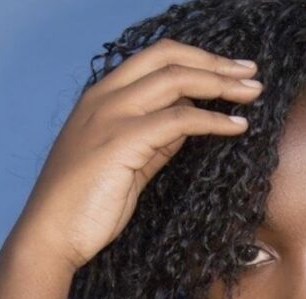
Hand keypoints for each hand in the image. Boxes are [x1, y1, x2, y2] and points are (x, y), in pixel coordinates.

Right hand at [11, 38, 262, 271]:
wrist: (52, 235)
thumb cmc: (85, 208)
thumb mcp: (126, 165)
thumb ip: (153, 141)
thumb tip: (186, 124)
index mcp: (101, 97)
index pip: (155, 59)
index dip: (196, 60)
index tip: (230, 70)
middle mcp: (104, 97)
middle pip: (168, 57)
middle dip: (215, 62)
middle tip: (252, 73)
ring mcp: (112, 115)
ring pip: (176, 80)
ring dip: (221, 84)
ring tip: (253, 93)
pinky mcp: (123, 140)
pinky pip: (179, 120)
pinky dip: (213, 121)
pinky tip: (237, 126)